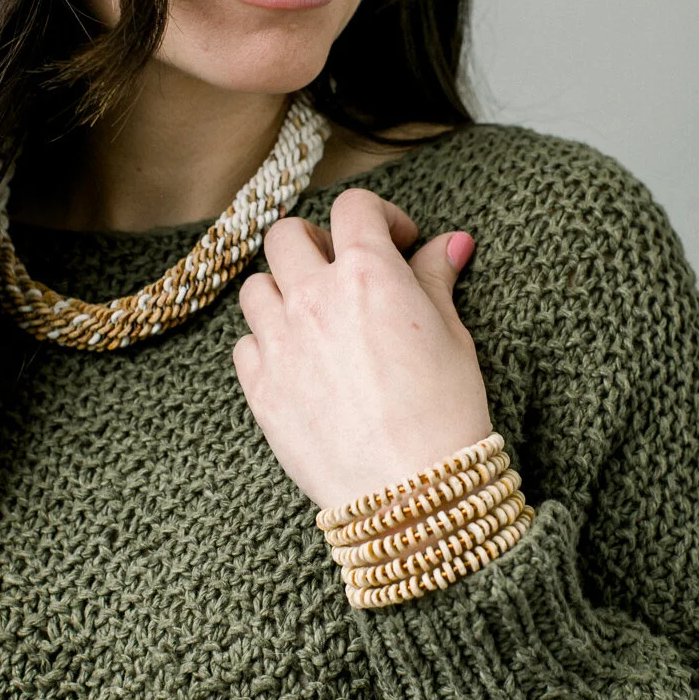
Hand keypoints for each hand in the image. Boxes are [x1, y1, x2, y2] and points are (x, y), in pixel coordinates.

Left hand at [232, 187, 492, 511]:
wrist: (410, 493)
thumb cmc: (444, 413)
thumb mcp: (452, 335)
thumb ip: (436, 279)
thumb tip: (451, 242)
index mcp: (368, 274)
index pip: (354, 207)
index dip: (379, 216)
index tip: (397, 241)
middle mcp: (314, 297)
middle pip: (287, 235)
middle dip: (317, 243)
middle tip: (343, 271)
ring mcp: (278, 341)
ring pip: (257, 287)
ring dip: (284, 290)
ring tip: (316, 318)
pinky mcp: (258, 386)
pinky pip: (245, 343)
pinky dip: (267, 343)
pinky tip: (300, 363)